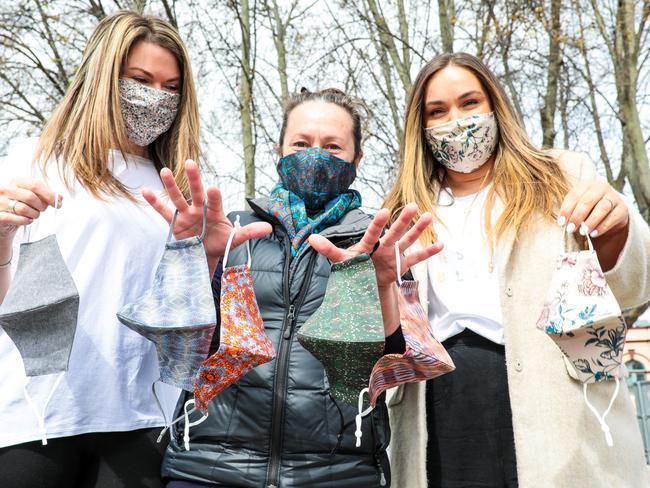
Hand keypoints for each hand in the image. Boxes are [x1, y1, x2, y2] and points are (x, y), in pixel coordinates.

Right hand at [0, 178, 60, 241]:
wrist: (4, 219)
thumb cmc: (19, 205)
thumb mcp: (31, 197)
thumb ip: (45, 195)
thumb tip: (60, 198)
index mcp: (15, 181)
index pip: (35, 184)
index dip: (49, 195)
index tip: (57, 203)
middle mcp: (5, 189)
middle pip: (31, 197)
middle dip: (41, 206)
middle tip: (42, 210)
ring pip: (23, 209)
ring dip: (34, 214)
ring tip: (33, 215)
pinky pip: (16, 219)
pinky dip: (26, 221)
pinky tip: (28, 220)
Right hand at [142, 160, 271, 272]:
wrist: (205, 256)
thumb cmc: (220, 243)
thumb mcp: (235, 239)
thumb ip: (249, 232)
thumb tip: (269, 228)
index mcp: (215, 212)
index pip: (215, 202)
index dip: (214, 196)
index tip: (214, 188)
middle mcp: (200, 210)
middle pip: (196, 192)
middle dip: (194, 179)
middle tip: (191, 163)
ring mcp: (186, 215)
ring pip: (178, 198)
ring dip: (171, 186)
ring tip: (164, 171)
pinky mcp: (175, 223)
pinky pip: (163, 212)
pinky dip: (155, 202)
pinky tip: (145, 191)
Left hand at [308, 203, 442, 287]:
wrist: (364, 282)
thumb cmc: (352, 268)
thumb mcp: (341, 261)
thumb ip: (328, 250)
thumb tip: (310, 239)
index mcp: (368, 245)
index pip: (372, 233)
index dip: (377, 224)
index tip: (384, 212)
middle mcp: (383, 246)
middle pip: (394, 233)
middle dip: (403, 221)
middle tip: (413, 206)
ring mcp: (394, 254)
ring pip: (407, 241)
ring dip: (418, 230)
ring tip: (429, 216)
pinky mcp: (401, 265)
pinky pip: (417, 259)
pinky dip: (428, 252)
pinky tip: (441, 245)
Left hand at [558, 181, 627, 237]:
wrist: (609, 213)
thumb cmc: (587, 209)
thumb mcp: (577, 206)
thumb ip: (570, 211)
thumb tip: (563, 223)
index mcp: (586, 185)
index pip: (574, 195)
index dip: (566, 210)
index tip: (561, 223)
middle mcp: (601, 187)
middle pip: (588, 200)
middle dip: (577, 216)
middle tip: (570, 228)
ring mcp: (614, 197)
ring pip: (602, 208)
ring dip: (591, 221)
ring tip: (583, 232)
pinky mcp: (623, 208)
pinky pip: (613, 217)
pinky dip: (602, 227)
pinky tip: (593, 233)